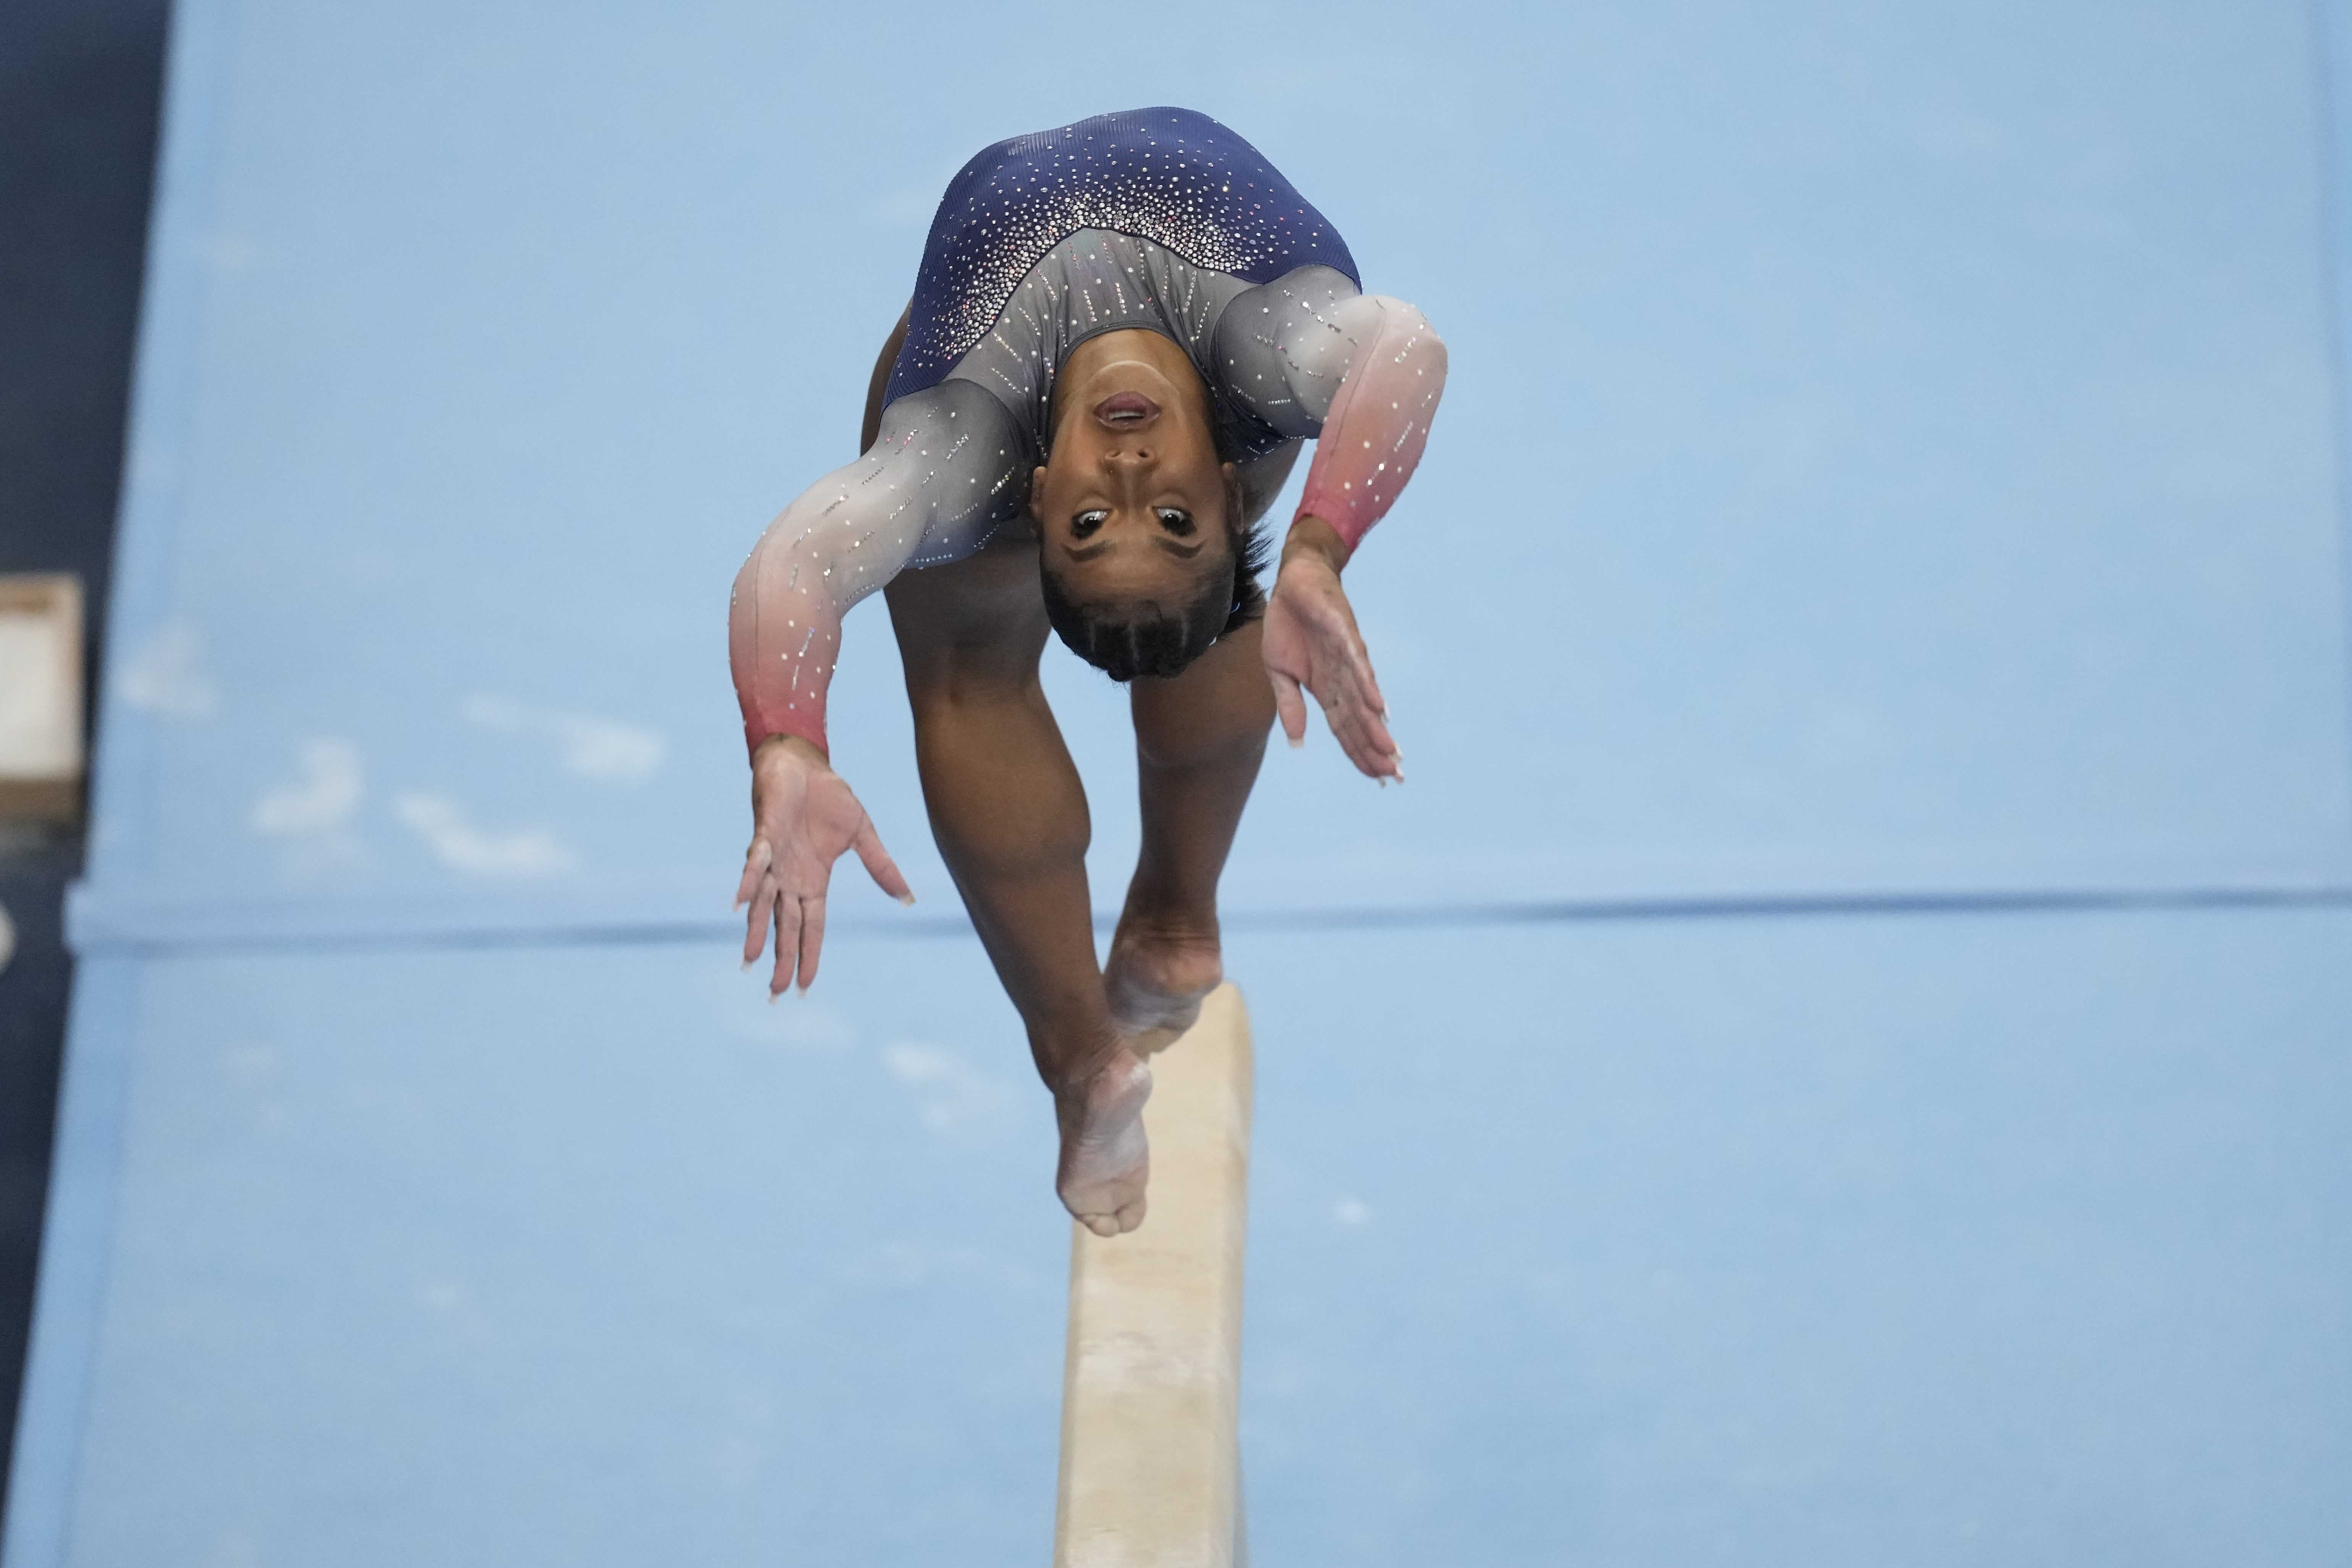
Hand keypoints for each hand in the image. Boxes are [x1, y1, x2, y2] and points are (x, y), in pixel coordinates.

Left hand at [735, 735, 912, 994]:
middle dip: (782, 961)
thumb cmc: (829, 798)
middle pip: (786, 928)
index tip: (804, 988)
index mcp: (814, 881)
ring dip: (757, 933)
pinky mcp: (764, 835)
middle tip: (775, 995)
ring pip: (764, 905)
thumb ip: (881, 867)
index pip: (811, 928)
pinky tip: (741, 903)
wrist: (803, 764)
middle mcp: (790, 878)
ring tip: (750, 962)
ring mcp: (774, 860)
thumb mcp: (862, 834)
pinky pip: (755, 862)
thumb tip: (908, 899)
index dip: (808, 957)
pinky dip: (749, 881)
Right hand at [1261, 518, 1401, 780]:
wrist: (1294, 583)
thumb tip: (1297, 743)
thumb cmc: (1288, 627)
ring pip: (1363, 698)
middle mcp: (1342, 678)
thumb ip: (1290, 706)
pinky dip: (1367, 685)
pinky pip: (1356, 663)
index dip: (1360, 753)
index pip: (1345, 729)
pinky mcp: (1344, 634)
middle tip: (1394, 776)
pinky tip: (1378, 707)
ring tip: (1390, 751)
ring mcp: (1346, 658)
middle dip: (1375, 748)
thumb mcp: (1278, 673)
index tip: (1378, 778)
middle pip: (1359, 721)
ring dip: (1375, 726)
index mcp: (1326, 689)